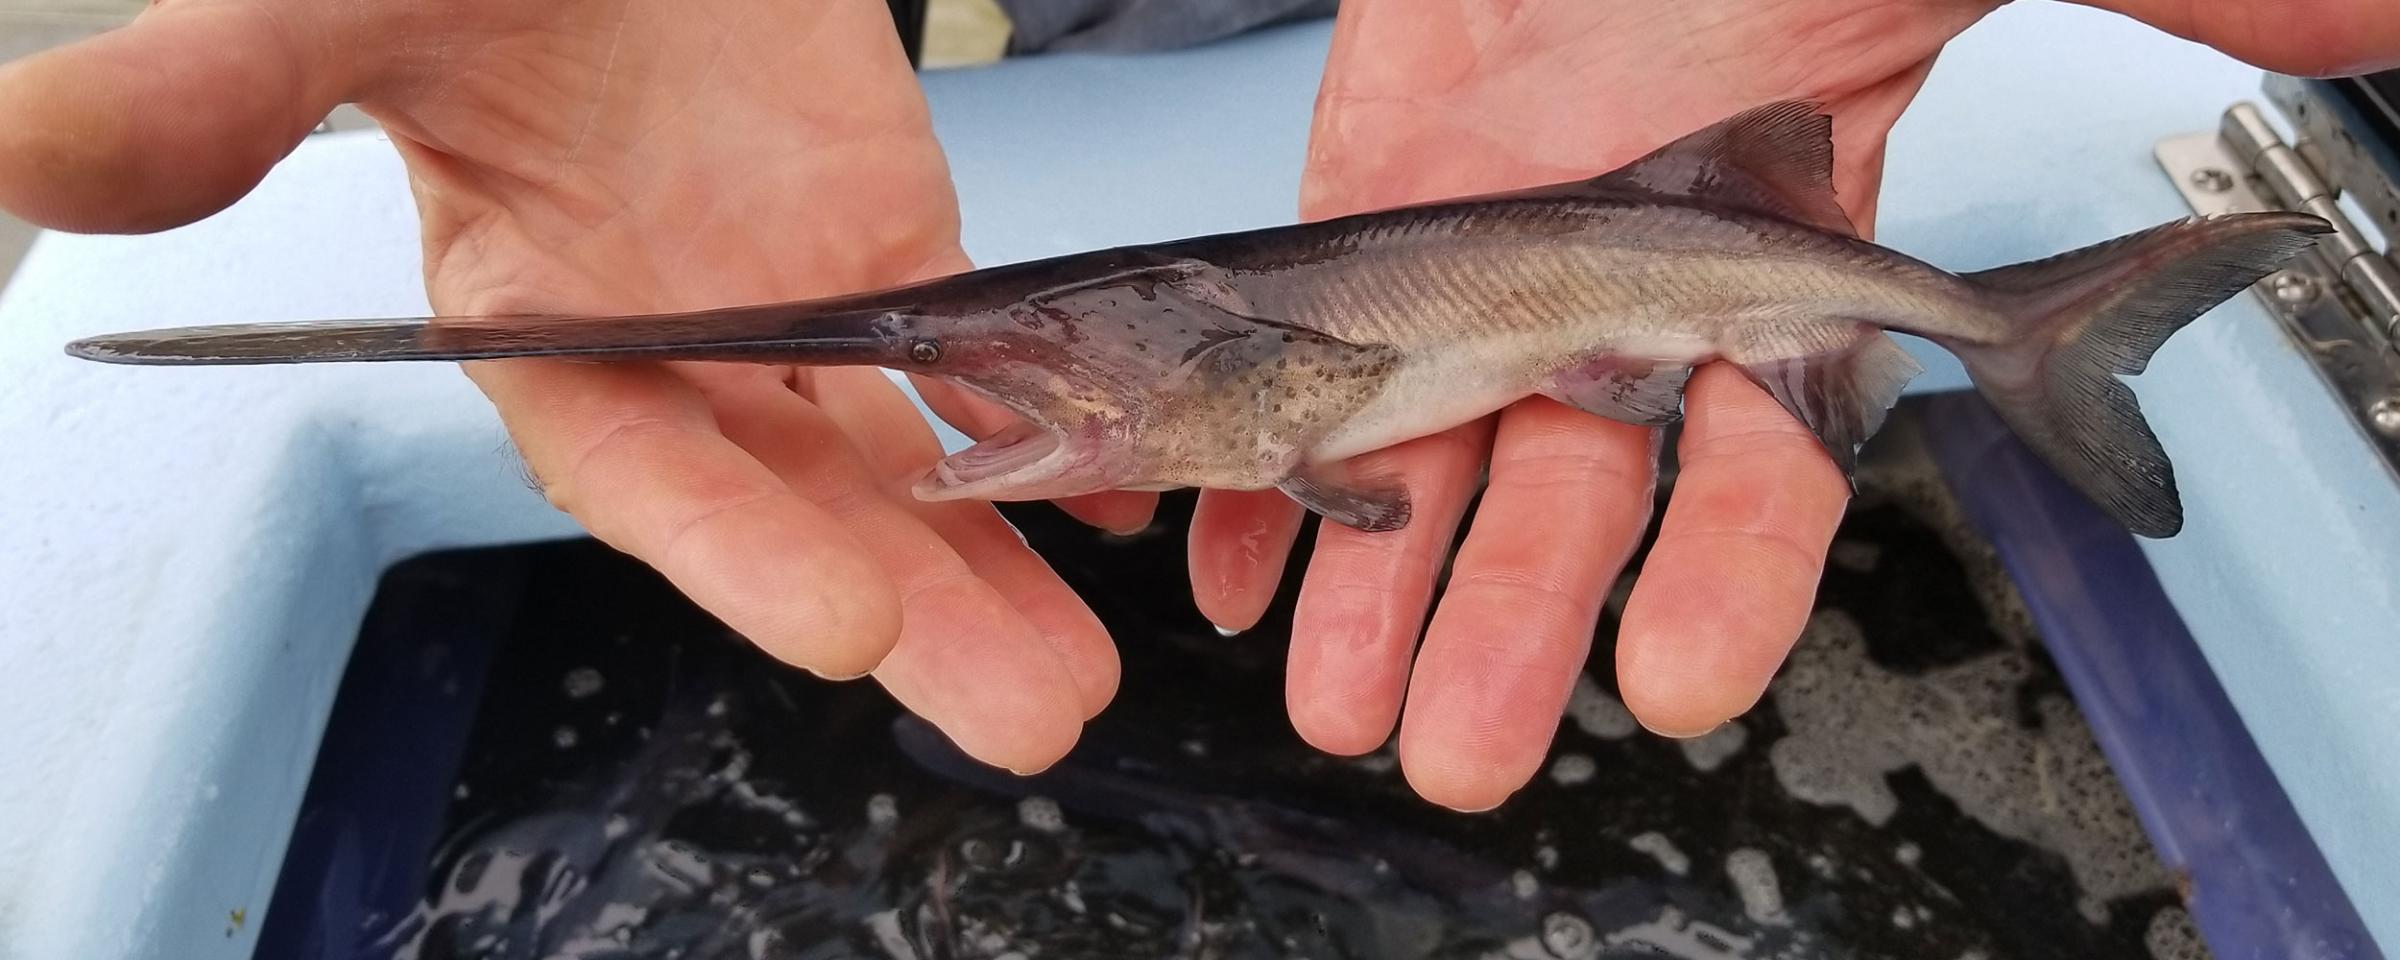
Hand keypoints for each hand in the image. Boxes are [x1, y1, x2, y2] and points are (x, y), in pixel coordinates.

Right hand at [0, 0, 1159, 773]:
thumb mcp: (342, 8)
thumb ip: (219, 91)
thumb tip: (26, 149)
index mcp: (537, 322)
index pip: (633, 465)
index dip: (735, 549)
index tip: (856, 620)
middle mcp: (673, 345)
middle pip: (791, 506)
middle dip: (909, 609)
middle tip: (1031, 711)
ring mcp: (789, 301)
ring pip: (895, 459)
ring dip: (992, 561)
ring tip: (1083, 668)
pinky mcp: (884, 244)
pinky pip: (968, 357)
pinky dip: (1045, 424)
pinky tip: (1125, 496)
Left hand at [1188, 0, 2399, 810]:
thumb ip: (2161, 13)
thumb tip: (2366, 32)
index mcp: (1771, 279)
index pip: (1770, 462)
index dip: (1731, 573)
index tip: (1688, 678)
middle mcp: (1630, 313)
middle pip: (1584, 507)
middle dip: (1522, 626)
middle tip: (1463, 747)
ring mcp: (1493, 284)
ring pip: (1442, 468)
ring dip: (1385, 590)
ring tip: (1338, 695)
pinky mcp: (1371, 237)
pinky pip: (1311, 377)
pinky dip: (1267, 476)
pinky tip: (1227, 557)